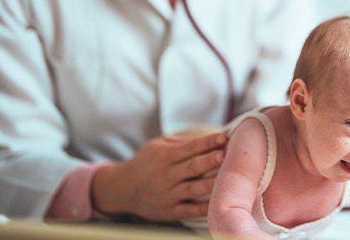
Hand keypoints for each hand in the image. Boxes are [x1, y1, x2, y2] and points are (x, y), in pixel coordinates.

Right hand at [91, 132, 226, 220]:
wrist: (122, 188)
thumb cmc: (146, 162)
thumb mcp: (157, 146)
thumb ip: (181, 142)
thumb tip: (210, 138)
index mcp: (165, 156)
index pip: (190, 148)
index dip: (207, 142)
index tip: (224, 136)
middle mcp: (166, 175)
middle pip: (192, 167)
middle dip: (209, 161)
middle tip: (225, 154)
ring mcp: (168, 194)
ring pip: (192, 189)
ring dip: (210, 183)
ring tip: (226, 178)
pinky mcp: (169, 211)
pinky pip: (189, 210)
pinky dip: (203, 208)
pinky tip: (217, 203)